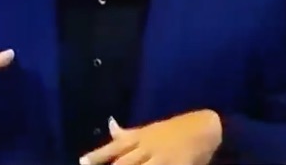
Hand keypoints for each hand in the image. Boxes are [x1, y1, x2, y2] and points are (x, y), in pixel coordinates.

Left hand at [80, 110, 221, 164]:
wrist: (204, 128)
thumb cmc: (173, 130)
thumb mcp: (148, 130)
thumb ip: (127, 134)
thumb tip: (109, 125)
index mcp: (139, 138)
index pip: (114, 148)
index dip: (97, 156)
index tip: (82, 162)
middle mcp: (148, 148)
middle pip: (125, 163)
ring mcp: (163, 158)